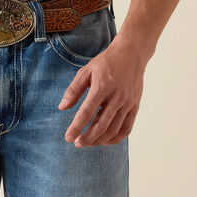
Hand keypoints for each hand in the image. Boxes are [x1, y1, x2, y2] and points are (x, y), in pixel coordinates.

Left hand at [57, 32, 145, 146]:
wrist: (131, 54)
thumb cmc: (106, 62)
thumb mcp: (86, 71)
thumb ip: (73, 90)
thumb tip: (62, 107)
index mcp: (101, 87)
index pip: (86, 113)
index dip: (76, 127)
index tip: (68, 137)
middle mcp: (116, 97)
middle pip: (100, 126)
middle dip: (87, 138)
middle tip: (77, 143)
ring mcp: (127, 103)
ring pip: (113, 130)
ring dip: (99, 140)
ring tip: (88, 142)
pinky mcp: (135, 106)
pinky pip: (126, 129)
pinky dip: (115, 138)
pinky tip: (105, 140)